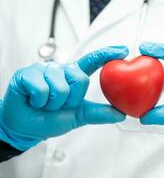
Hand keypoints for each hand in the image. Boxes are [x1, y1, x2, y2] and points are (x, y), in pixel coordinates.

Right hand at [0, 46, 128, 150]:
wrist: (26, 127)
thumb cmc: (52, 119)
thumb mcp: (80, 116)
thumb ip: (100, 113)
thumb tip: (121, 113)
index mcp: (74, 76)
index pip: (92, 61)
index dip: (107, 54)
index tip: (124, 50)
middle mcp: (61, 70)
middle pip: (80, 79)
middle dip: (71, 99)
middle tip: (58, 105)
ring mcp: (44, 70)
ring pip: (61, 87)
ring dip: (53, 103)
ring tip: (44, 103)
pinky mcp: (27, 74)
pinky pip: (41, 89)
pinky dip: (39, 102)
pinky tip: (33, 101)